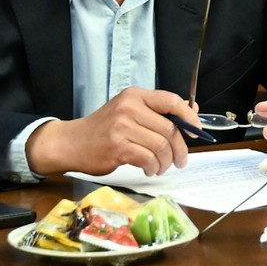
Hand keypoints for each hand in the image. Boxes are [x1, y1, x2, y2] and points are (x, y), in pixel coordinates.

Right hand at [26, 86, 195, 176]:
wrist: (71, 143)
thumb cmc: (103, 128)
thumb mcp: (129, 111)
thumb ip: (157, 111)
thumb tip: (192, 109)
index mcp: (135, 96)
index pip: (172, 101)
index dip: (189, 117)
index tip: (195, 131)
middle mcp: (130, 108)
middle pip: (169, 128)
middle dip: (180, 148)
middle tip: (181, 159)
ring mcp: (122, 127)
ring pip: (160, 146)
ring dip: (166, 161)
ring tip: (162, 166)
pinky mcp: (117, 147)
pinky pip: (147, 158)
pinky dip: (153, 167)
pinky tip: (150, 169)